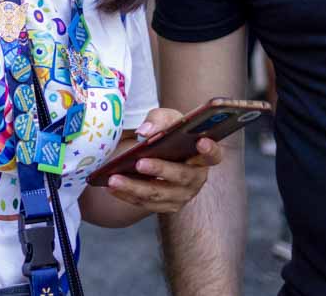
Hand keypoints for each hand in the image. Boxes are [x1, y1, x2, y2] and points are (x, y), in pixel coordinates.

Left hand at [105, 107, 223, 213]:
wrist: (158, 153)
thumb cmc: (167, 132)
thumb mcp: (165, 119)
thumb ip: (158, 120)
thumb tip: (145, 132)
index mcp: (202, 156)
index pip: (214, 155)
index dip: (211, 150)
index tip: (201, 142)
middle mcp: (196, 179)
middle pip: (181, 176)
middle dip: (160, 170)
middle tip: (139, 163)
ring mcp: (182, 195)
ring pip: (158, 194)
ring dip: (134, 187)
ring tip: (114, 179)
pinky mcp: (165, 206)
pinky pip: (145, 203)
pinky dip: (127, 195)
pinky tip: (111, 186)